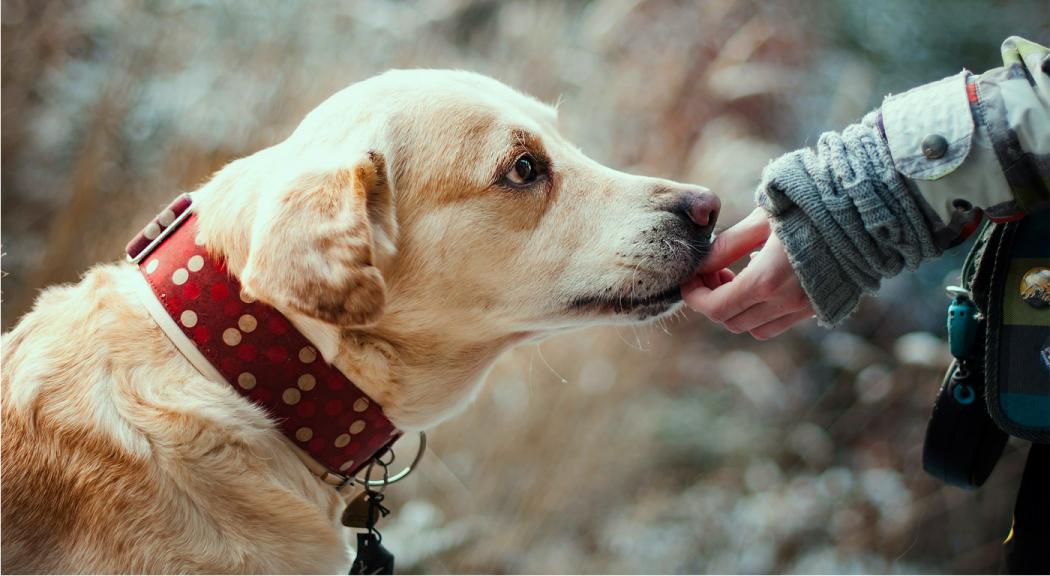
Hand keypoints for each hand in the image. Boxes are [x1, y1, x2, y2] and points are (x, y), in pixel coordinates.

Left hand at [681, 208, 814, 338]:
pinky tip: (764, 280)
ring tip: (736, 277)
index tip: (689, 279)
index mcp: (767, 280)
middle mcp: (786, 302)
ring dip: (738, 309)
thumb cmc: (810, 206)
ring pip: (755, 328)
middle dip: (713, 301)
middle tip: (713, 272)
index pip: (716, 308)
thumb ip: (727, 245)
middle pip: (731, 321)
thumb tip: (700, 263)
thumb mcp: (761, 219)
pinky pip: (779, 323)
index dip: (695, 296)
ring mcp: (805, 308)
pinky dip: (762, 311)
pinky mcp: (819, 307)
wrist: (865, 211)